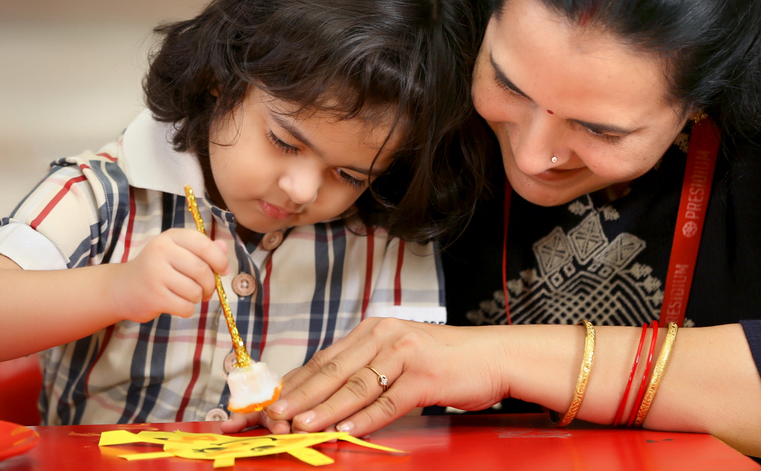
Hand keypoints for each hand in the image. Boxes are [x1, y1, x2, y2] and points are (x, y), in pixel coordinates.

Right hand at [109, 228, 228, 322]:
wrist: (121, 288)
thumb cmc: (156, 269)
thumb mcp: (177, 252)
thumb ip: (203, 249)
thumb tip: (226, 248)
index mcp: (171, 237)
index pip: (204, 245)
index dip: (219, 260)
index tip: (223, 270)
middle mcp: (161, 252)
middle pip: (202, 270)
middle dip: (211, 284)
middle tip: (208, 290)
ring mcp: (156, 274)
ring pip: (195, 291)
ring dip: (198, 298)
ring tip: (189, 296)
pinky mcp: (154, 297)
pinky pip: (185, 307)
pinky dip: (188, 309)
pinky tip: (179, 305)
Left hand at [248, 318, 511, 436]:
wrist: (493, 356)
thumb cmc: (445, 359)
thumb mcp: (398, 355)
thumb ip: (363, 371)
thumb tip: (321, 399)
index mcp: (373, 329)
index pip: (323, 359)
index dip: (293, 384)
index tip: (267, 404)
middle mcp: (385, 335)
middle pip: (331, 370)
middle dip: (297, 397)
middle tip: (270, 417)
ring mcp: (405, 354)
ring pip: (354, 386)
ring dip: (323, 408)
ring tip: (297, 424)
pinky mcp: (424, 376)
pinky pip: (388, 402)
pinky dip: (364, 418)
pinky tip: (346, 430)